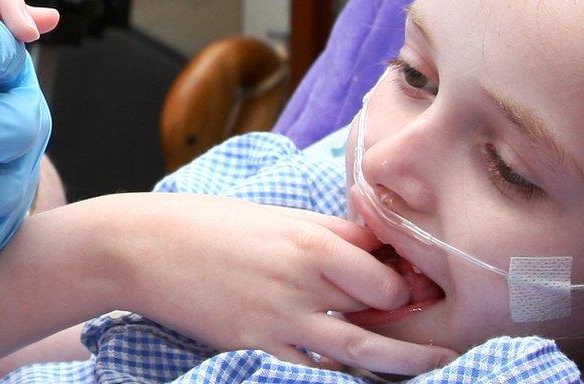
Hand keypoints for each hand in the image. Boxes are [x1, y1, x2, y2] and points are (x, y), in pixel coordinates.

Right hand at [120, 195, 457, 375]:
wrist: (141, 248)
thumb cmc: (207, 224)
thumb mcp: (272, 215)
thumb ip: (325, 233)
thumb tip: (374, 250)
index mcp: (310, 235)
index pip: (386, 266)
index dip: (409, 282)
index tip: (421, 290)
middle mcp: (304, 276)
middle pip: (382, 306)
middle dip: (411, 320)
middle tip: (440, 332)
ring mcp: (281, 317)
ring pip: (363, 350)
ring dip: (404, 362)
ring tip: (442, 366)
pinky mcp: (258, 345)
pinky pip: (315, 368)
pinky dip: (342, 375)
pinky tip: (361, 379)